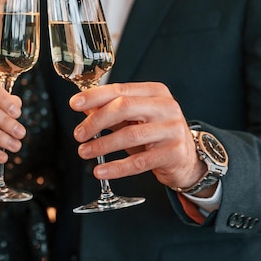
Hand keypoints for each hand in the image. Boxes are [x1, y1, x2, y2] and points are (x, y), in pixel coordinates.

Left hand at [69, 82, 207, 192]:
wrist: (187, 158)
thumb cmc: (155, 134)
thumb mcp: (134, 118)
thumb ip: (111, 111)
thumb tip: (84, 107)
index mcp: (155, 92)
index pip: (120, 89)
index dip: (94, 96)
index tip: (74, 104)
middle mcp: (166, 107)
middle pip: (124, 107)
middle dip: (96, 121)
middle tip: (78, 134)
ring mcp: (172, 130)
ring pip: (130, 135)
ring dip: (102, 145)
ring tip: (84, 151)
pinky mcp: (173, 154)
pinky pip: (139, 162)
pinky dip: (116, 168)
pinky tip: (101, 171)